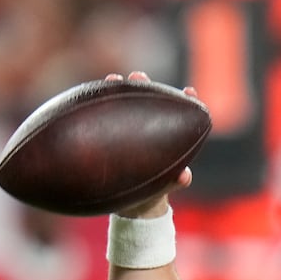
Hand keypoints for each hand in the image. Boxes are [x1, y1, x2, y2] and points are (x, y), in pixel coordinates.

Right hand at [105, 71, 195, 217]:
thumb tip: (185, 176)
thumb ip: (176, 181)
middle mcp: (148, 126)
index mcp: (167, 134)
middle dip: (145, 84)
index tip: (190, 92)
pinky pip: (104, 119)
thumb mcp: (167, 185)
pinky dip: (99, 108)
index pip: (179, 111)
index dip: (185, 100)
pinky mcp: (110, 133)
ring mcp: (128, 128)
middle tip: (138, 76)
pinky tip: (90, 100)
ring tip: (113, 79)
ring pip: (124, 104)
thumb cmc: (156, 191)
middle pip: (148, 100)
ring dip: (119, 89)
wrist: (134, 204)